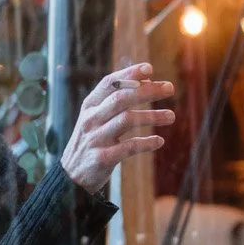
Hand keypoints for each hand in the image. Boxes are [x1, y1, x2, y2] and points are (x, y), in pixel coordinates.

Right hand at [58, 63, 175, 194]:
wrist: (71, 176)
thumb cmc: (92, 140)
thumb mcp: (96, 117)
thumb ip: (115, 100)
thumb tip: (147, 80)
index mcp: (90, 106)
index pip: (109, 83)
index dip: (129, 74)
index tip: (150, 68)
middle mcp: (91, 119)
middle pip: (121, 98)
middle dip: (147, 91)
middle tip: (170, 88)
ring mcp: (95, 138)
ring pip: (126, 120)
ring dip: (152, 116)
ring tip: (171, 116)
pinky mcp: (102, 158)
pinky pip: (128, 147)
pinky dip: (146, 142)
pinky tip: (159, 141)